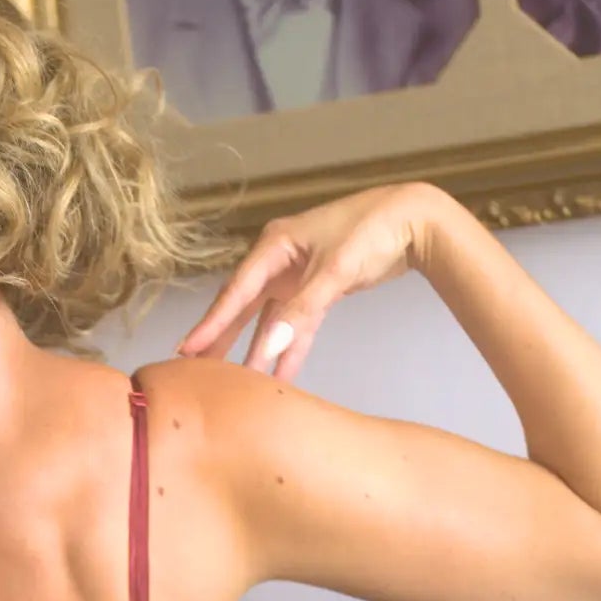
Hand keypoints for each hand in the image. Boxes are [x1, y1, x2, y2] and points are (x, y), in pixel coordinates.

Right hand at [176, 184, 442, 383]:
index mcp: (274, 246)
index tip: (187, 350)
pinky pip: (296, 324)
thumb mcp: (334, 271)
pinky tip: (279, 373)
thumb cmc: (372, 232)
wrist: (414, 220)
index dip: (211, 322)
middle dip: (222, 337)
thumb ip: (301, 312)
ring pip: (268, 319)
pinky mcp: (318, 290)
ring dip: (255, 348)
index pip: (236, 291)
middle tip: (196, 369)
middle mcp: (279, 260)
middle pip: (243, 306)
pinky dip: (290, 347)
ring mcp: (298, 276)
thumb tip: (269, 349)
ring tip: (234, 380)